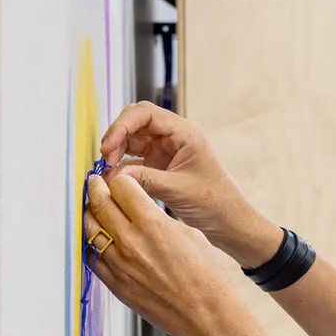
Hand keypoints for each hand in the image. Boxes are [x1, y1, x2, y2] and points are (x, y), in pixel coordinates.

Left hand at [83, 165, 246, 335]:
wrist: (206, 317)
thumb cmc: (207, 278)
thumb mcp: (189, 234)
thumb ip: (159, 219)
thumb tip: (142, 211)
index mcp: (153, 224)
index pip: (122, 186)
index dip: (120, 180)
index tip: (118, 180)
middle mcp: (131, 242)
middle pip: (100, 203)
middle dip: (96, 189)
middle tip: (95, 183)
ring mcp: (119, 265)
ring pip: (90, 229)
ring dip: (90, 215)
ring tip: (94, 209)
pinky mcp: (116, 285)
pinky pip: (93, 258)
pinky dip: (93, 244)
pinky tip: (98, 239)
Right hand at [98, 102, 280, 266]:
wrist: (229, 222)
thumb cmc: (214, 203)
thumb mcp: (177, 190)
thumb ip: (144, 179)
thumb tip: (111, 175)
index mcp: (185, 132)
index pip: (146, 113)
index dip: (121, 126)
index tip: (107, 148)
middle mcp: (174, 136)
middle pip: (136, 121)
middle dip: (117, 136)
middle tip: (105, 159)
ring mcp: (166, 149)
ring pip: (133, 139)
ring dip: (117, 151)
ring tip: (108, 171)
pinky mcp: (160, 165)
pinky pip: (135, 158)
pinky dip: (122, 166)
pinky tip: (114, 179)